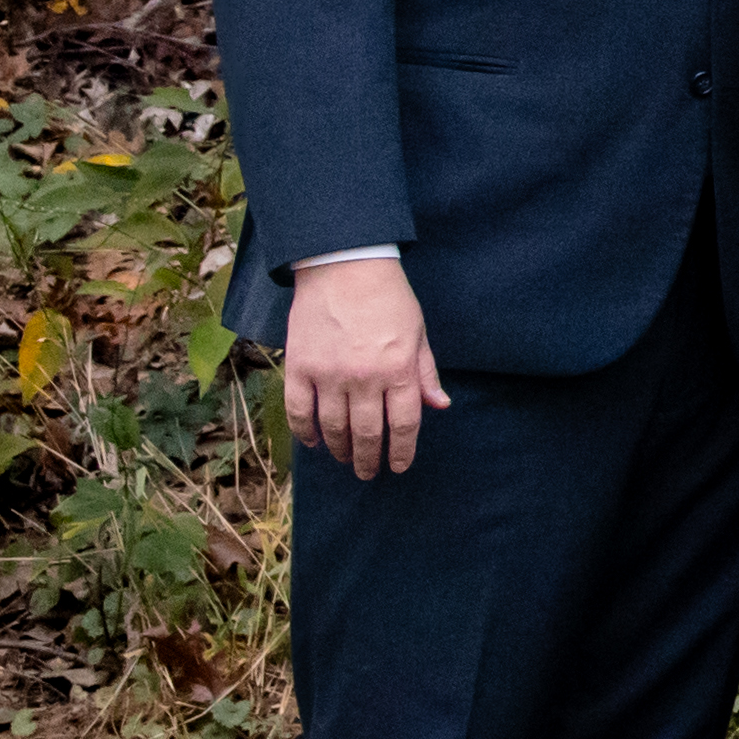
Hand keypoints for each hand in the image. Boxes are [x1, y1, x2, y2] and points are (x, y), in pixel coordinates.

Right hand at [278, 255, 445, 480]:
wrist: (344, 266)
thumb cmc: (388, 298)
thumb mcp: (418, 333)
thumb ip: (425, 373)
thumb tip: (440, 406)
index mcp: (398, 369)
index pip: (403, 424)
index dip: (401, 451)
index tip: (397, 467)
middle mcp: (364, 377)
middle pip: (367, 433)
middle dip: (368, 459)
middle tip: (367, 472)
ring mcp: (329, 374)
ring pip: (333, 428)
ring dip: (339, 449)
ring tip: (344, 458)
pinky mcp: (299, 367)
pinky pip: (299, 410)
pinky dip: (305, 432)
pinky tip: (313, 442)